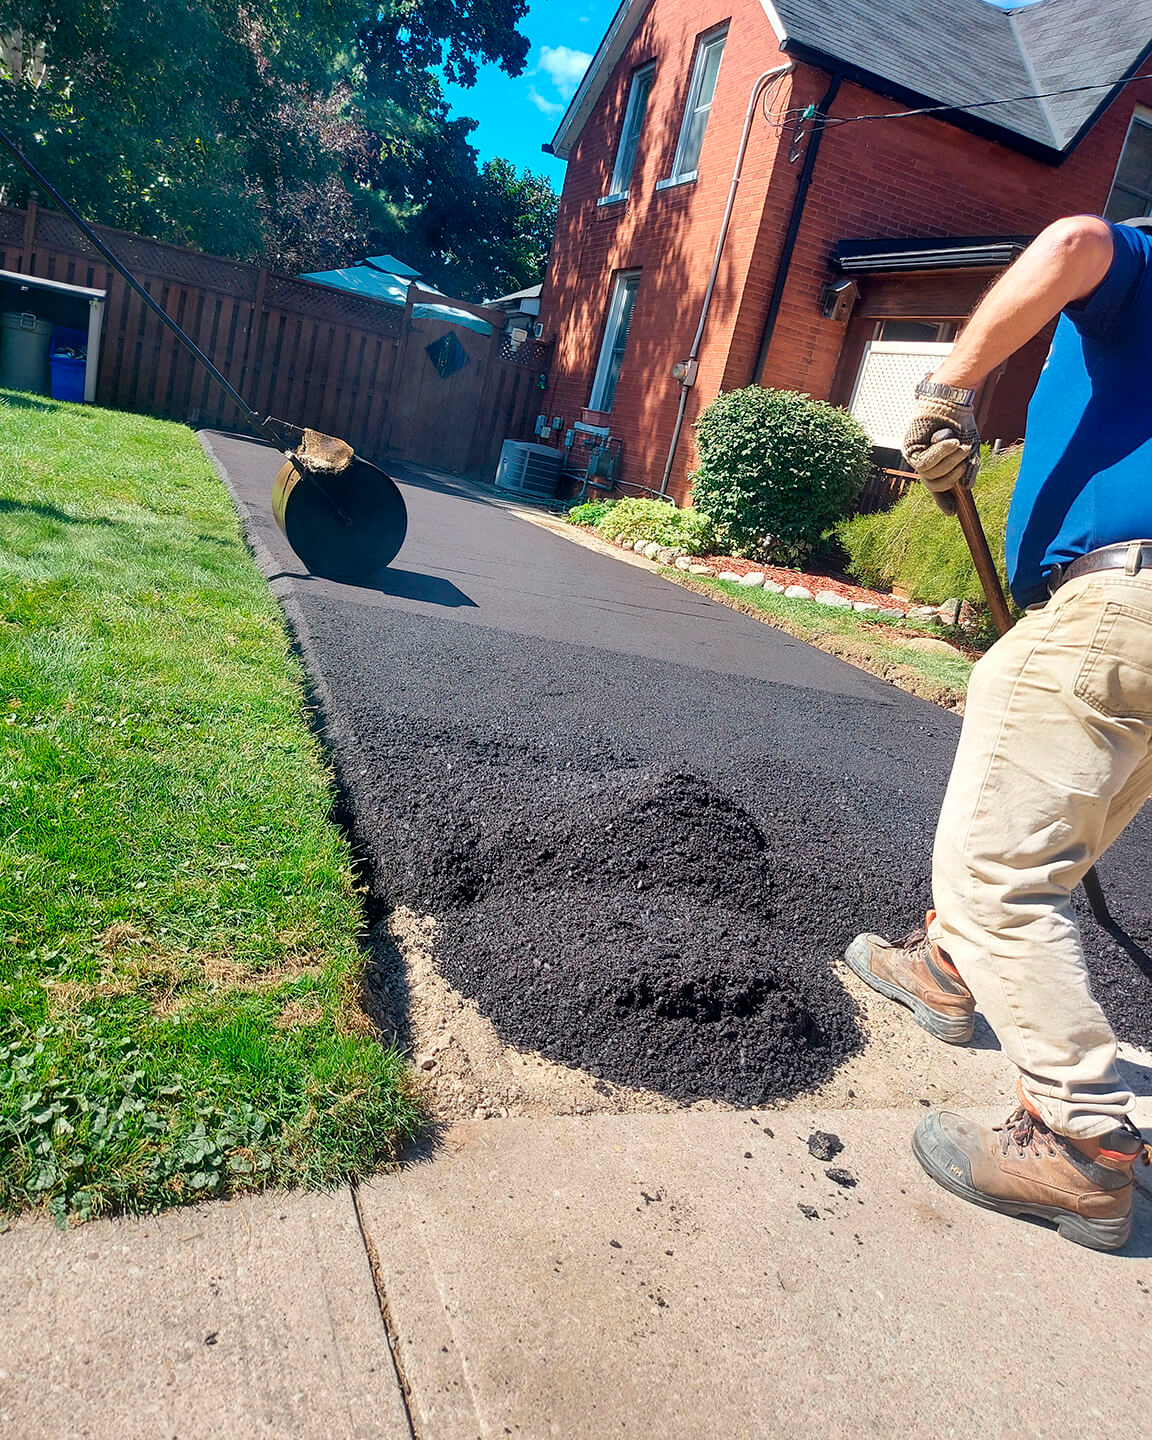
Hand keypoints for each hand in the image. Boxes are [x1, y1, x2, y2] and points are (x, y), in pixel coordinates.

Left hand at [902, 397, 980, 515]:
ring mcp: (916, 458)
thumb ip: (970, 469)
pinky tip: (949, 442)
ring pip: (929, 474)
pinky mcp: (909, 449)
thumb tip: (967, 488)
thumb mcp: (970, 451)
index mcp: (939, 468)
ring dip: (948, 461)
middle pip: (936, 484)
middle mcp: (926, 466)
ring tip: (958, 444)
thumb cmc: (961, 426)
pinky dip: (939, 453)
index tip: (953, 513)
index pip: (939, 490)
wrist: (952, 403)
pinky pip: (924, 462)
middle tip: (965, 455)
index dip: (944, 502)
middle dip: (953, 474)